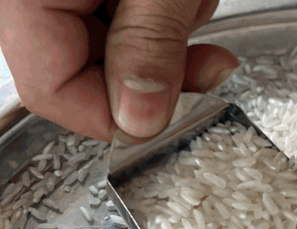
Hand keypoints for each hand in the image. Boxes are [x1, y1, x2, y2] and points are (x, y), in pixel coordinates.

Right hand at [0, 0, 238, 141]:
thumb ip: (148, 45)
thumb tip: (140, 118)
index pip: (54, 90)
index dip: (117, 118)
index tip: (175, 115)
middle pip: (88, 72)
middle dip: (162, 72)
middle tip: (211, 63)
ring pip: (115, 48)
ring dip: (170, 38)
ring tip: (191, 1)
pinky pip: (124, 20)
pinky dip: (163, 14)